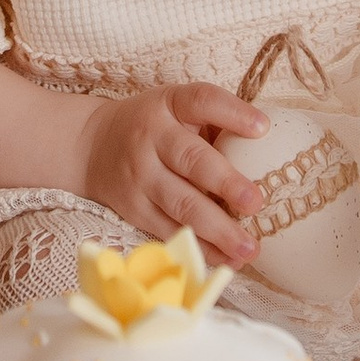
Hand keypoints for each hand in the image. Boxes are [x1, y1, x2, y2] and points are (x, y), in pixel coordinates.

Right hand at [74, 84, 266, 266]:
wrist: (90, 145)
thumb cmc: (154, 126)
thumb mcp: (176, 108)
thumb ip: (215, 122)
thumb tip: (269, 148)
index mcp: (169, 105)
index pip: (202, 101)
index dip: (233, 113)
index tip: (263, 128)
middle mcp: (152, 138)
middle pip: (191, 160)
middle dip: (226, 184)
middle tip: (256, 203)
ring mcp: (141, 176)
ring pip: (180, 204)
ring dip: (217, 229)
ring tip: (249, 247)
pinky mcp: (134, 208)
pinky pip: (169, 231)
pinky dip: (199, 248)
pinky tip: (226, 259)